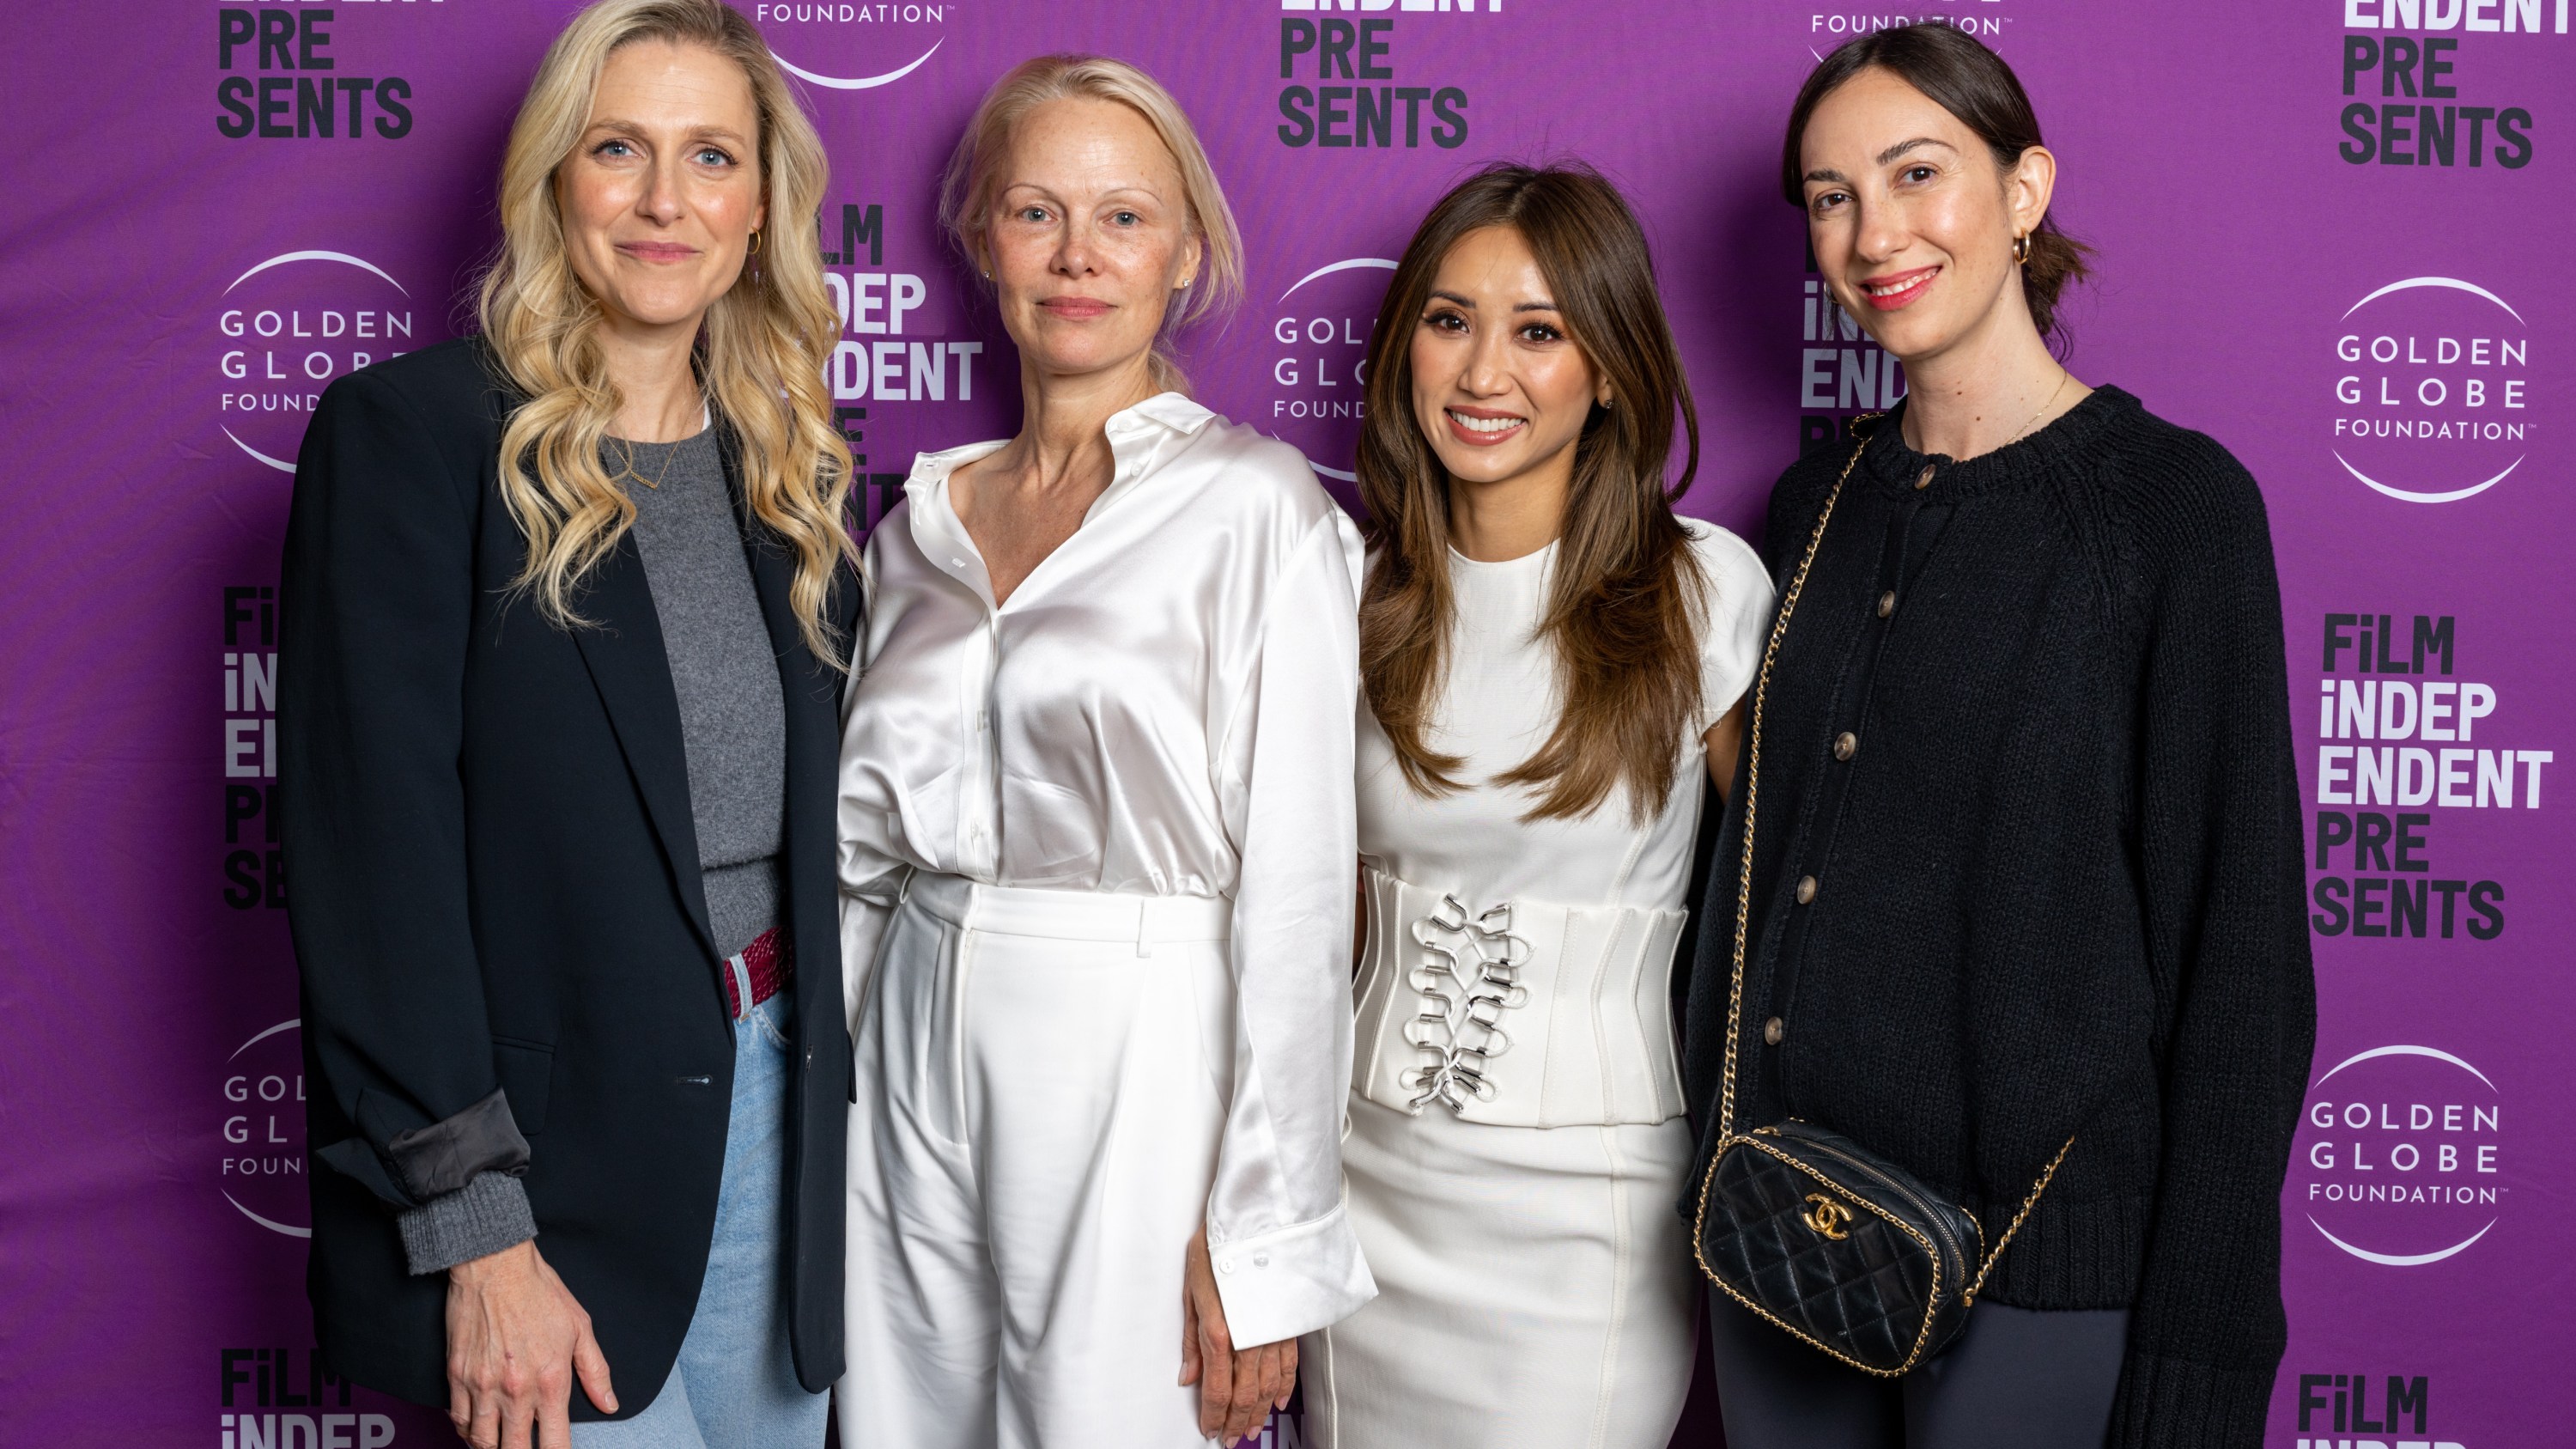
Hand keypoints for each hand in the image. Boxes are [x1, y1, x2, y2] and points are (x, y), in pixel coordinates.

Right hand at [445, 1240, 615, 1448]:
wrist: (495, 1265)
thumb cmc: (540, 1292)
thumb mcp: (580, 1327)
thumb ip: (595, 1371)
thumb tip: (610, 1404)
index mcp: (551, 1380)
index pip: (555, 1442)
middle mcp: (516, 1390)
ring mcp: (483, 1385)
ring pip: (482, 1442)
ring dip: (493, 1448)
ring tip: (503, 1444)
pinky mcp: (456, 1376)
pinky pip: (459, 1420)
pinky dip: (468, 1431)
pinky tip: (478, 1429)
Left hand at [1179, 1228, 1295, 1446]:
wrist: (1258, 1221)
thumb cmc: (1220, 1247)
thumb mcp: (1192, 1290)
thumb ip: (1192, 1339)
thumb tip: (1188, 1375)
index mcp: (1221, 1332)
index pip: (1217, 1389)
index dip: (1213, 1415)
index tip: (1209, 1429)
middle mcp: (1250, 1338)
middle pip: (1245, 1395)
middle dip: (1236, 1421)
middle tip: (1230, 1438)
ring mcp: (1274, 1333)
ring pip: (1270, 1386)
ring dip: (1260, 1411)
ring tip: (1252, 1427)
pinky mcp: (1289, 1324)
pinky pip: (1290, 1365)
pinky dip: (1285, 1387)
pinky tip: (1279, 1400)